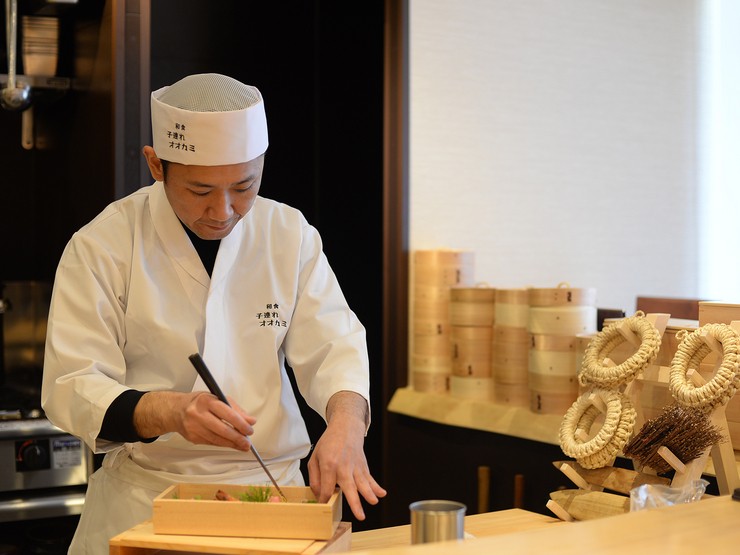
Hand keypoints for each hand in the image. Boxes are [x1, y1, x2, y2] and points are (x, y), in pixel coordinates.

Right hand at [134, 391, 255, 450]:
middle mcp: (198, 414)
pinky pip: (212, 443)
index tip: (250, 430)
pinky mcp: (192, 438)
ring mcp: (194, 427)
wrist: (176, 411)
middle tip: (248, 443)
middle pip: (222, 429)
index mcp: (207, 400)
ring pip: (217, 439)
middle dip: (237, 438)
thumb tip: (250, 421)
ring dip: (232, 444)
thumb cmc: (200, 403)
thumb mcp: (218, 398)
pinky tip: (231, 445)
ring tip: (243, 446)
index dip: (240, 423)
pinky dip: (223, 444)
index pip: (227, 413)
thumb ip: (235, 409)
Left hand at [307, 392, 385, 519]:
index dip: (325, 499)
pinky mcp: (363, 466)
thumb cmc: (329, 443)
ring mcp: (355, 466)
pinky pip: (370, 478)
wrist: (345, 428)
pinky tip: (382, 493)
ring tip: (373, 502)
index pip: (327, 488)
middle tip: (360, 515)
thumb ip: (314, 478)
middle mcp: (343, 466)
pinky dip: (376, 486)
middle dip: (354, 502)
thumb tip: (319, 494)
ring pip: (362, 483)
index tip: (324, 504)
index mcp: (328, 465)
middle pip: (349, 487)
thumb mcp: (314, 458)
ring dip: (369, 493)